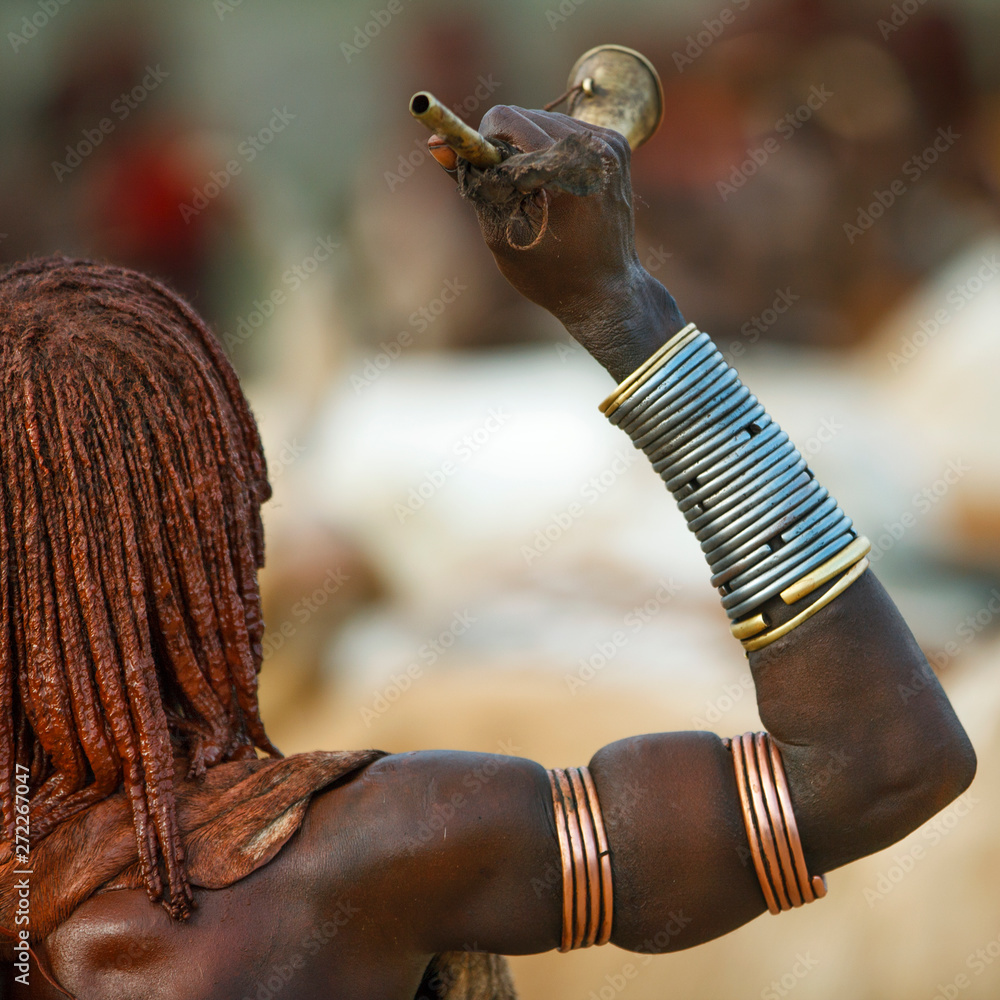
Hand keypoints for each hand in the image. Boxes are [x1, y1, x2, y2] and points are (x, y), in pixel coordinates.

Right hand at [435, 105, 684, 381]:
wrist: (606, 291)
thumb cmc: (550, 274)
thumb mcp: (500, 232)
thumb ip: (473, 182)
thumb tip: (435, 142)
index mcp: (565, 171)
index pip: (505, 120)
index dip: (481, 144)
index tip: (480, 171)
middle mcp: (593, 149)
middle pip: (523, 116)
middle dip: (505, 148)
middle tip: (509, 191)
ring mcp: (609, 144)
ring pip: (543, 120)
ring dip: (528, 150)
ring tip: (536, 194)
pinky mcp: (616, 145)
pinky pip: (566, 130)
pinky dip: (552, 152)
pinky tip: (557, 187)